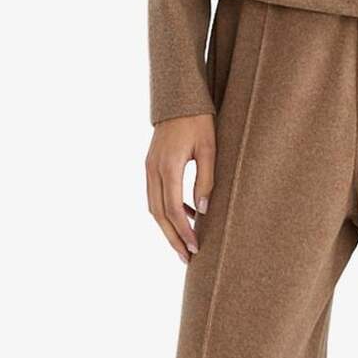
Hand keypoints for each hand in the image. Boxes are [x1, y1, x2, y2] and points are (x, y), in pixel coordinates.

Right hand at [146, 114, 215, 264]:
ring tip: (184, 245)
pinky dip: (168, 210)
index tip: (196, 248)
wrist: (179, 98)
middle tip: (187, 259)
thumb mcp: (209, 149)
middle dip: (172, 239)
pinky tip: (187, 216)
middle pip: (158, 214)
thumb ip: (206, 180)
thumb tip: (203, 211)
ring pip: (153, 207)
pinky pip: (156, 195)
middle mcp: (153, 170)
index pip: (173, 210)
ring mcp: (149, 167)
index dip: (184, 232)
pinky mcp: (151, 165)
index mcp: (168, 166)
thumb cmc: (199, 120)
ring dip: (167, 228)